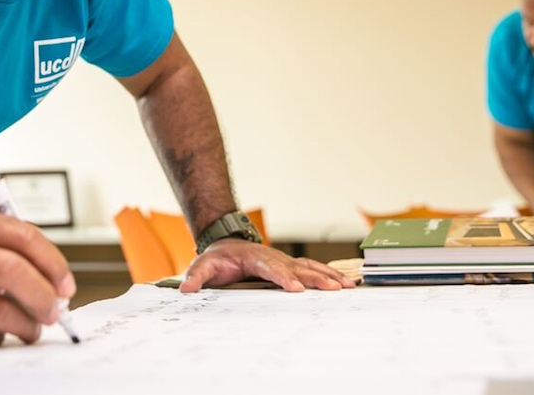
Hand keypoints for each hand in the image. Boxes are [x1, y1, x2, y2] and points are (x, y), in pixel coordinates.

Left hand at [179, 239, 356, 292]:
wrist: (226, 243)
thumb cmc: (217, 258)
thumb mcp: (202, 265)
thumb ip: (196, 277)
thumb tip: (186, 289)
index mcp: (254, 258)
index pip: (270, 268)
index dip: (283, 278)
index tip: (296, 289)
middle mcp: (273, 258)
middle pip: (296, 268)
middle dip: (315, 278)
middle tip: (333, 289)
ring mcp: (284, 261)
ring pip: (309, 267)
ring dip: (328, 276)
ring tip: (347, 286)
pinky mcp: (291, 267)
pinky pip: (312, 270)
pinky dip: (330, 275)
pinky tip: (347, 283)